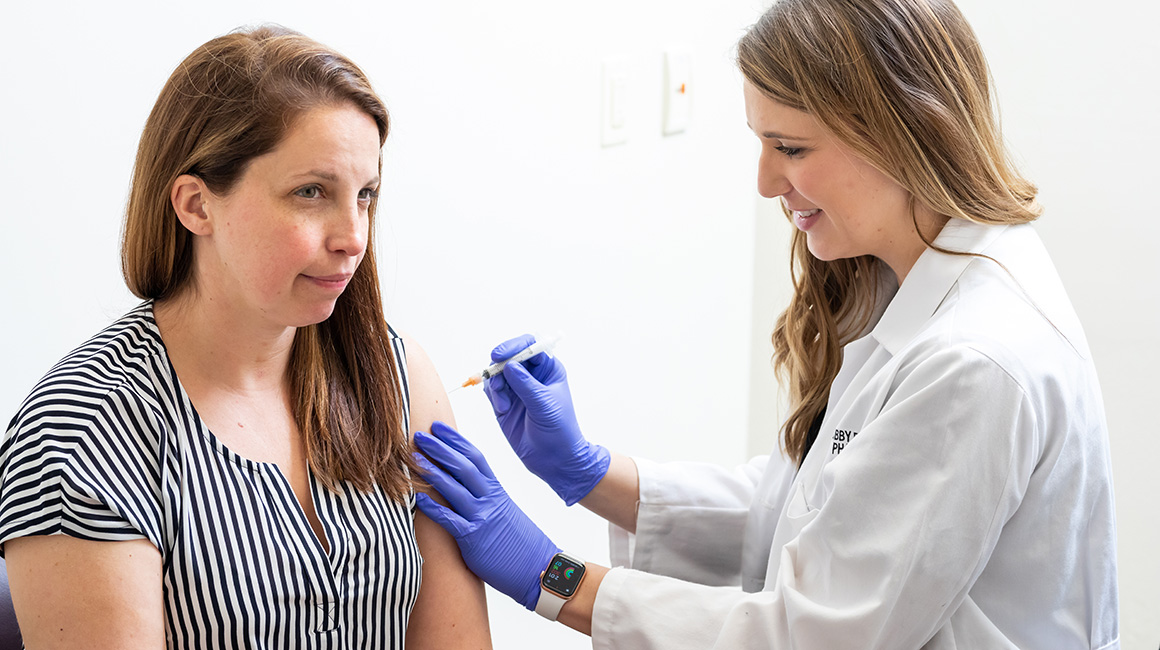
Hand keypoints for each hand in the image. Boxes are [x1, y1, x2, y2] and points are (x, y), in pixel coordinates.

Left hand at [413, 421, 559, 609]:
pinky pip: (450, 520)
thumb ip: (485, 496)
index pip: (475, 456)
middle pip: (463, 466)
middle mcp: (490, 499)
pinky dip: (434, 508)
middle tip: (419, 435)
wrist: (539, 568)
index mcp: (497, 489)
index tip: (438, 426)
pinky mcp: (475, 540)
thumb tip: (462, 483)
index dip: (456, 440)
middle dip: (440, 448)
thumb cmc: (518, 541)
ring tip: (413, 458)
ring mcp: (483, 518)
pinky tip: (418, 499)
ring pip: (454, 489)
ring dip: (432, 472)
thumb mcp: (504, 510)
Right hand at [484, 335, 610, 505]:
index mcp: (548, 369)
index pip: (530, 346)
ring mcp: (516, 389)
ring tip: (503, 403)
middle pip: (509, 356)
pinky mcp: (504, 403)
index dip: (514, 346)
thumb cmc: (560, 429)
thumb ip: (525, 384)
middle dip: (499, 364)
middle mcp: (531, 375)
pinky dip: (493, 396)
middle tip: (493, 376)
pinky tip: (503, 409)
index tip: (500, 355)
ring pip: (497, 373)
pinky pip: (491, 390)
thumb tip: (509, 365)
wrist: (555, 459)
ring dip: (495, 384)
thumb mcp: (545, 404)